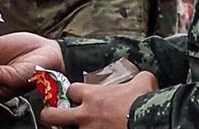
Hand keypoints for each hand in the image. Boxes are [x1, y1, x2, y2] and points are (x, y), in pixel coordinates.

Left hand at [41, 71, 158, 128]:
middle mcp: (86, 115)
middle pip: (53, 115)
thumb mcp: (143, 82)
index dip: (74, 93)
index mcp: (93, 96)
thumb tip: (143, 78)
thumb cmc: (144, 101)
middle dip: (49, 115)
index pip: (71, 90)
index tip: (79, 96)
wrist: (149, 121)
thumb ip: (138, 77)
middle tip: (51, 116)